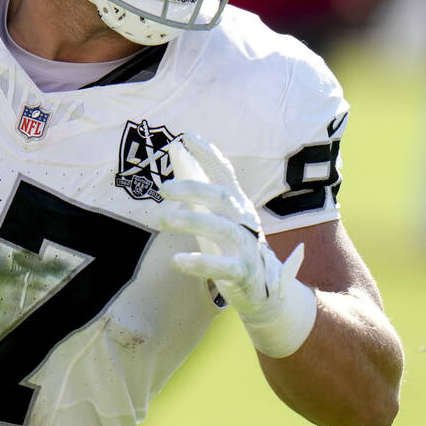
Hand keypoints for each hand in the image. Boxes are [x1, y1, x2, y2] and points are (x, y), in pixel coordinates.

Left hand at [159, 132, 316, 357]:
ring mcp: (246, 245)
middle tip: (163, 188)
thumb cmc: (230, 245)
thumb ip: (196, 188)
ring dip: (192, 221)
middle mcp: (243, 220)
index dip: (208, 154)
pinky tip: (177, 261)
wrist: (263, 289)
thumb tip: (177, 151)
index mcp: (236, 203)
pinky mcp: (244, 272)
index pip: (224, 172)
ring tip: (164, 219)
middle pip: (221, 197)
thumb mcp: (214, 215)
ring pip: (222, 229)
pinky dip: (199, 263)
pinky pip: (223, 266)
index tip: (187, 136)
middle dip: (193, 189)